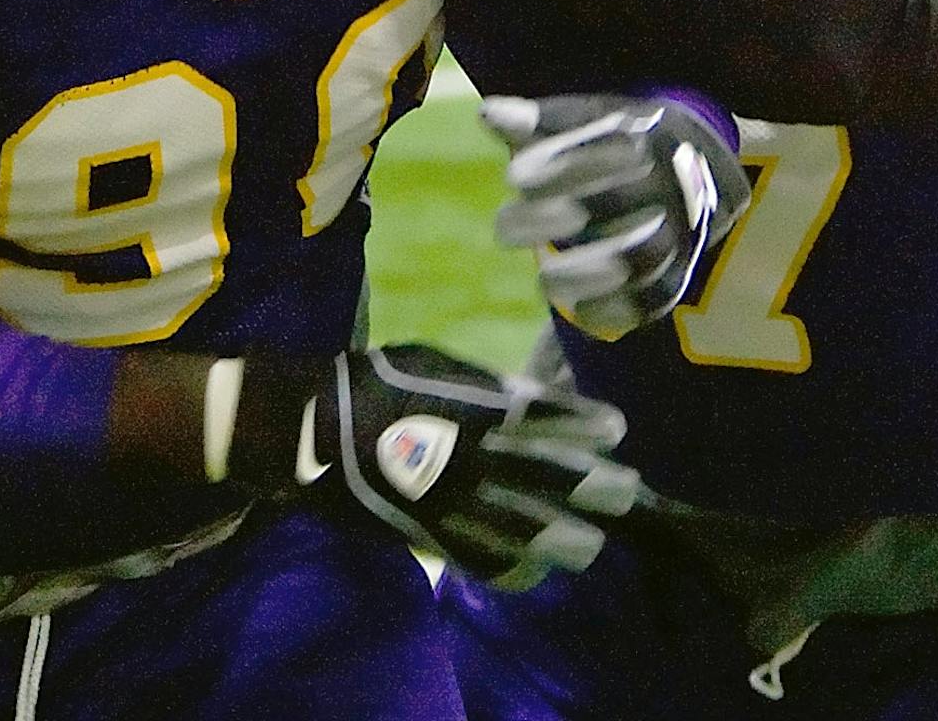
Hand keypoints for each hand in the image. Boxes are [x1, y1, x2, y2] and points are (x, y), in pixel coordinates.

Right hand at [223, 344, 638, 587]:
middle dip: (599, 488)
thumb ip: (493, 389)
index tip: (615, 430)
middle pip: (559, 478)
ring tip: (591, 542)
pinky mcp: (432, 533)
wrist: (314, 428)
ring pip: (532, 530)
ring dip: (570, 538)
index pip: (556, 417)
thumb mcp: (442, 366)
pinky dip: (516, 569)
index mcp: (481, 404)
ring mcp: (456, 498)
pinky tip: (535, 571)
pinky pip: (485, 561)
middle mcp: (478, 453)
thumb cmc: (381, 381)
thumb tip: (537, 402)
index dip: (592, 425)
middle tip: (624, 491)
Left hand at [483, 95, 751, 341]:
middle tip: (502, 229)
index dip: (558, 164)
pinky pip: (656, 298)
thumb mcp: (581, 125)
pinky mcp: (677, 271)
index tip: (512, 178)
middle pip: (619, 201)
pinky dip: (618, 308)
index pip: (605, 146)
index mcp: (642, 138)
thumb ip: (536, 123)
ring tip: (543, 279)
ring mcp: (677, 228)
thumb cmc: (612, 144)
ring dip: (588, 271)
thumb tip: (488, 114)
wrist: (687, 168)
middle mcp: (665, 182)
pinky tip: (578, 310)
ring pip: (643, 254)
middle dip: (557, 217)